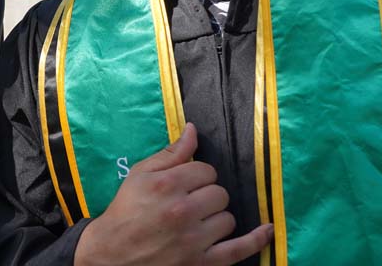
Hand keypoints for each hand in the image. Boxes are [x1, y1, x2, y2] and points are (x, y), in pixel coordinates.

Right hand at [73, 123, 272, 265]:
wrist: (112, 255)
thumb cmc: (126, 211)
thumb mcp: (140, 175)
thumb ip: (170, 154)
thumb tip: (192, 129)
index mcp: (167, 185)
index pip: (206, 170)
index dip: (198, 175)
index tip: (187, 183)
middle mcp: (183, 211)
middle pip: (219, 193)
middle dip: (207, 195)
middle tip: (190, 203)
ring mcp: (194, 240)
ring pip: (228, 218)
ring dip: (217, 218)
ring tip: (198, 222)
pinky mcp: (202, 264)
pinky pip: (239, 250)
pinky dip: (257, 240)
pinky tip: (268, 230)